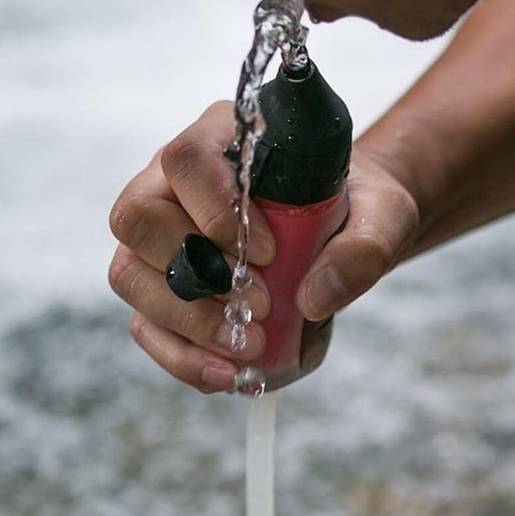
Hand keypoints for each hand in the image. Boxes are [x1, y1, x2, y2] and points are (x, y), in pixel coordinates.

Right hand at [109, 103, 419, 391]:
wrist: (342, 236)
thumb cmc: (355, 212)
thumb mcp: (384, 217)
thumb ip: (365, 247)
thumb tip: (314, 298)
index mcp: (219, 142)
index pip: (185, 160)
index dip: (216, 211)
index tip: (269, 253)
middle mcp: (170, 186)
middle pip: (136, 219)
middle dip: (196, 273)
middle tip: (260, 305)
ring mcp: (157, 241)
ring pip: (130, 276)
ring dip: (186, 322)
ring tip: (248, 346)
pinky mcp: (159, 292)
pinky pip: (146, 327)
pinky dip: (184, 358)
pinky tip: (229, 374)